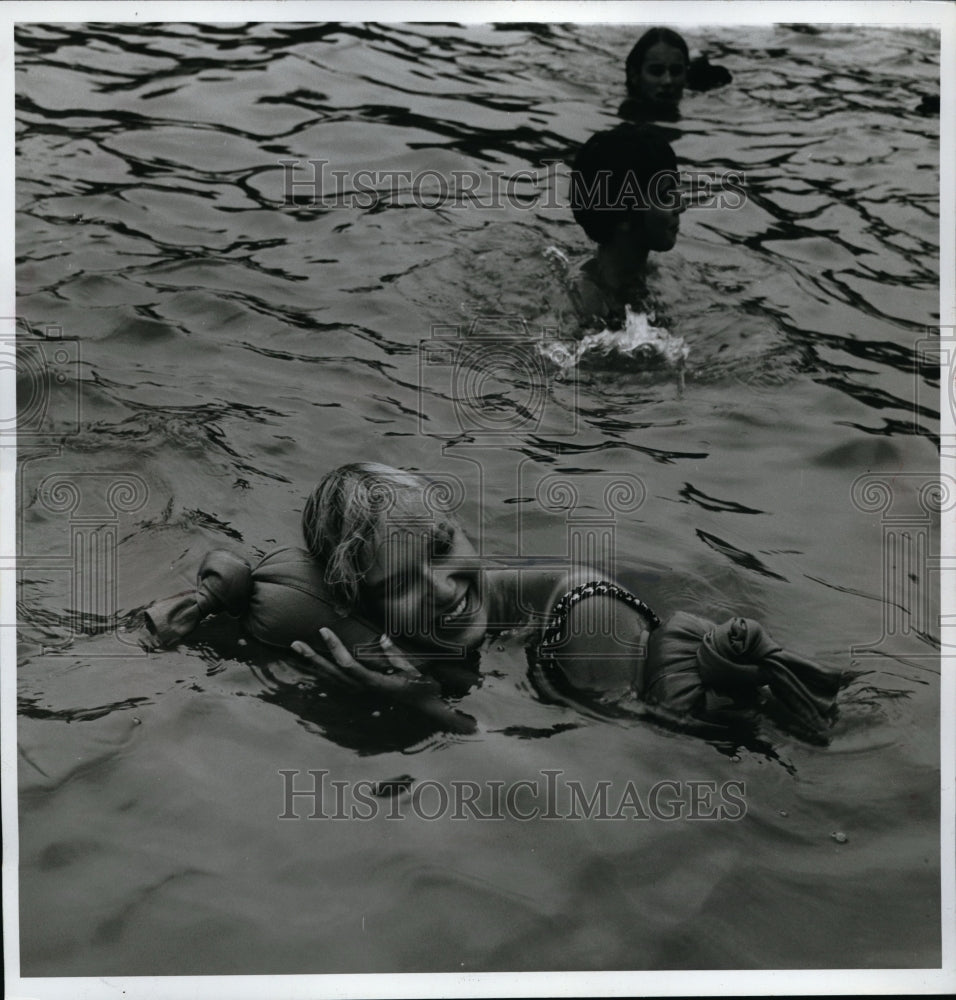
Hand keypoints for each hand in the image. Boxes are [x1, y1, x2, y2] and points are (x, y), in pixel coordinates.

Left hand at [291, 629, 439, 699]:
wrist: (426, 708)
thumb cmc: (422, 686)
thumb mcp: (415, 669)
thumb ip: (396, 655)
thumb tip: (382, 637)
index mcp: (375, 682)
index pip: (348, 664)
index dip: (335, 647)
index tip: (324, 630)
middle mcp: (363, 690)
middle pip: (332, 673)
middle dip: (313, 657)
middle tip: (295, 643)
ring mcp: (360, 693)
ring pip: (330, 679)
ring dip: (313, 664)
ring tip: (297, 650)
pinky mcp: (360, 693)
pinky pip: (335, 683)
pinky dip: (321, 673)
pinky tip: (311, 664)